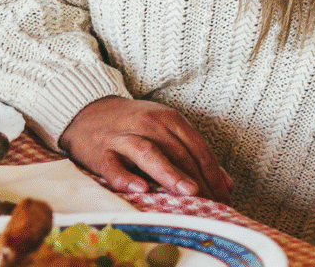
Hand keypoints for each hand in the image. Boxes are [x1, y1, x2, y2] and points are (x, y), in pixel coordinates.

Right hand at [59, 96, 232, 202]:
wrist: (89, 110)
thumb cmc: (135, 126)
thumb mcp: (166, 131)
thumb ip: (194, 154)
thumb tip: (226, 184)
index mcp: (169, 119)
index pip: (198, 148)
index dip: (214, 173)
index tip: (225, 196)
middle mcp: (149, 125)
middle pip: (179, 153)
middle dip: (199, 180)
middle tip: (213, 204)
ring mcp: (123, 138)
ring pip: (150, 154)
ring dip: (171, 174)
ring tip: (189, 193)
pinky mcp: (100, 152)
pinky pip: (114, 167)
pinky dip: (127, 178)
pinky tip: (141, 189)